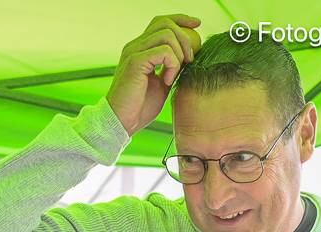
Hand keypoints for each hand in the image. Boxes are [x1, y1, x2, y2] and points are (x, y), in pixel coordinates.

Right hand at [106, 14, 202, 136]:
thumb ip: (172, 66)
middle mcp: (134, 46)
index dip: (181, 19)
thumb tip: (190, 54)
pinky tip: (166, 81)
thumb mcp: (162, 83)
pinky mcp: (135, 62)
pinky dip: (172, 65)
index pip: (161, 22)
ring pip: (167, 34)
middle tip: (190, 60)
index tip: (197, 25)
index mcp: (140, 48)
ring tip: (174, 75)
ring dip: (178, 54)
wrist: (123, 123)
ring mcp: (133, 52)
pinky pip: (164, 51)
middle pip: (166, 23)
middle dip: (185, 39)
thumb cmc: (140, 107)